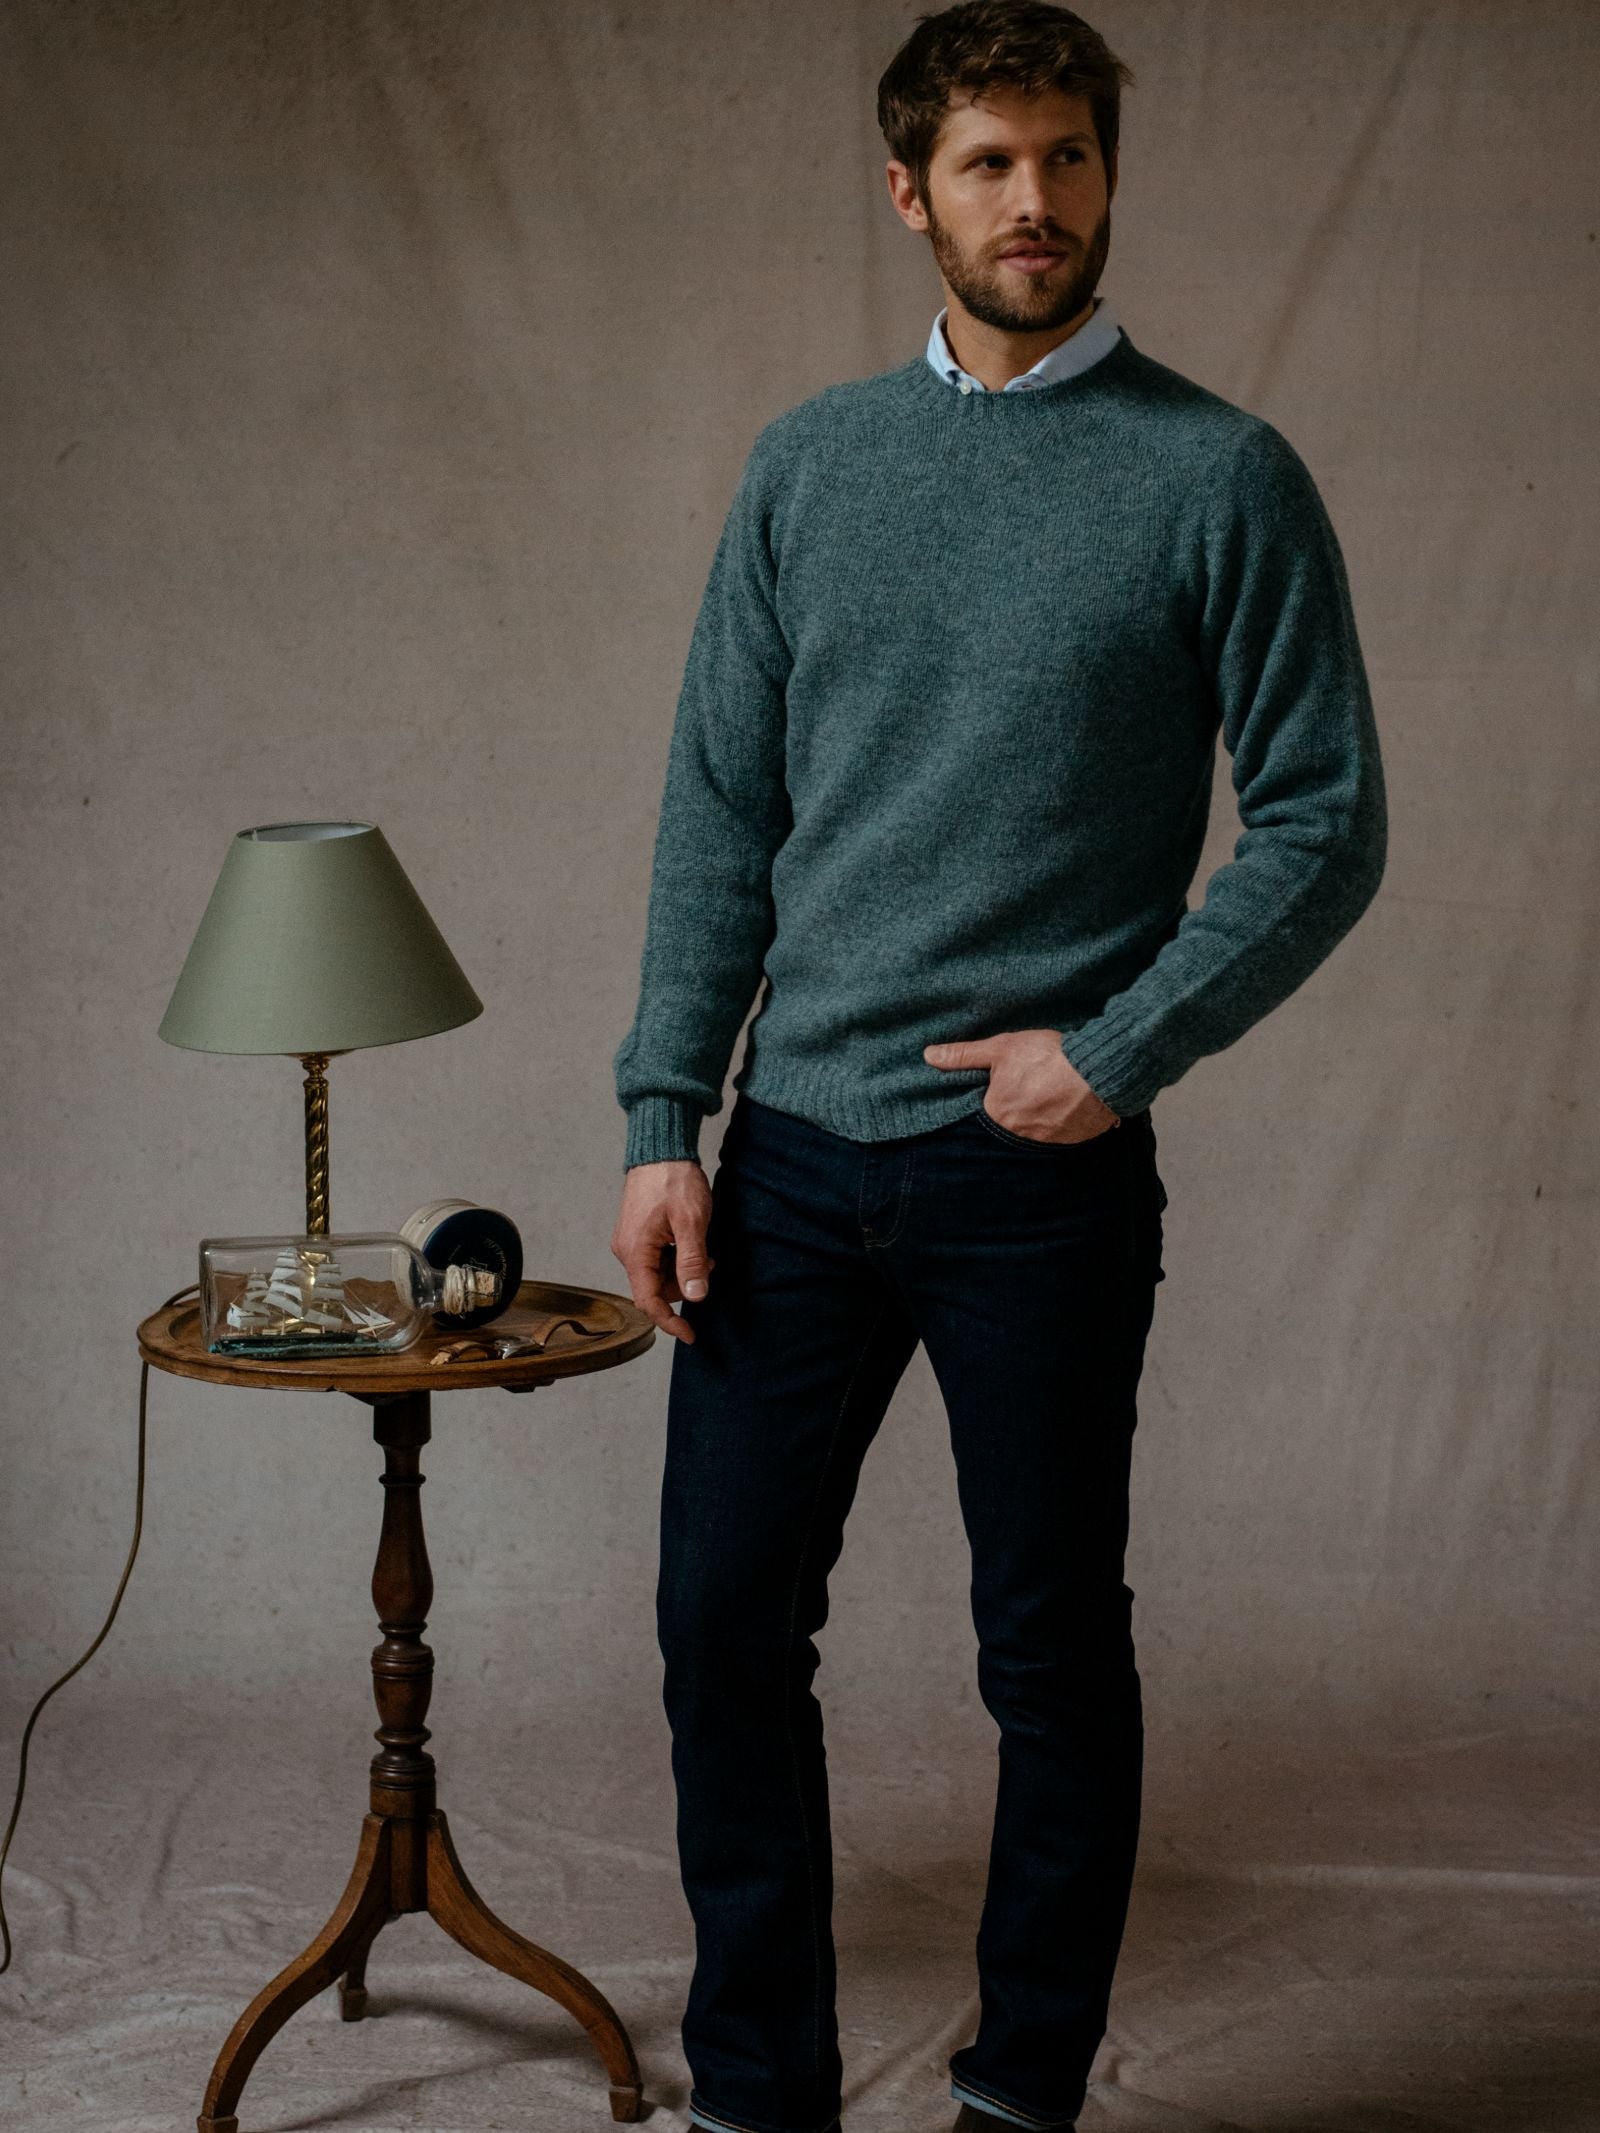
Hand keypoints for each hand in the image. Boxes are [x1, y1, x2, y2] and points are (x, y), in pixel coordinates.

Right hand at [610, 1159, 715, 1343]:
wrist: (661, 1149)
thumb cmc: (673, 1180)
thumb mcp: (691, 1223)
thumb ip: (692, 1262)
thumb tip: (695, 1297)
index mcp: (635, 1251)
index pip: (649, 1301)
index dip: (670, 1322)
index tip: (691, 1335)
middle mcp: (626, 1250)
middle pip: (655, 1289)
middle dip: (684, 1286)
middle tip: (709, 1263)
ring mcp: (631, 1241)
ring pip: (658, 1274)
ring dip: (682, 1270)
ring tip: (702, 1248)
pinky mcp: (638, 1234)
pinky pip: (657, 1259)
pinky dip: (676, 1257)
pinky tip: (690, 1240)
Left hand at [923, 1027, 1119, 1144]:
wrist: (1099, 1070)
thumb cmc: (1048, 1057)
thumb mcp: (1001, 1048)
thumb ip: (964, 1055)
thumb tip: (929, 1056)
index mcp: (997, 1114)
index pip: (986, 1108)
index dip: (995, 1093)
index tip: (1005, 1082)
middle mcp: (1019, 1134)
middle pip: (1011, 1120)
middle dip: (1018, 1104)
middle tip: (1031, 1084)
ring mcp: (1047, 1140)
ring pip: (1035, 1127)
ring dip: (1039, 1113)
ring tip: (1048, 1091)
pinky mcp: (1072, 1140)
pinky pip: (1059, 1132)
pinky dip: (1060, 1119)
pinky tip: (1065, 1101)